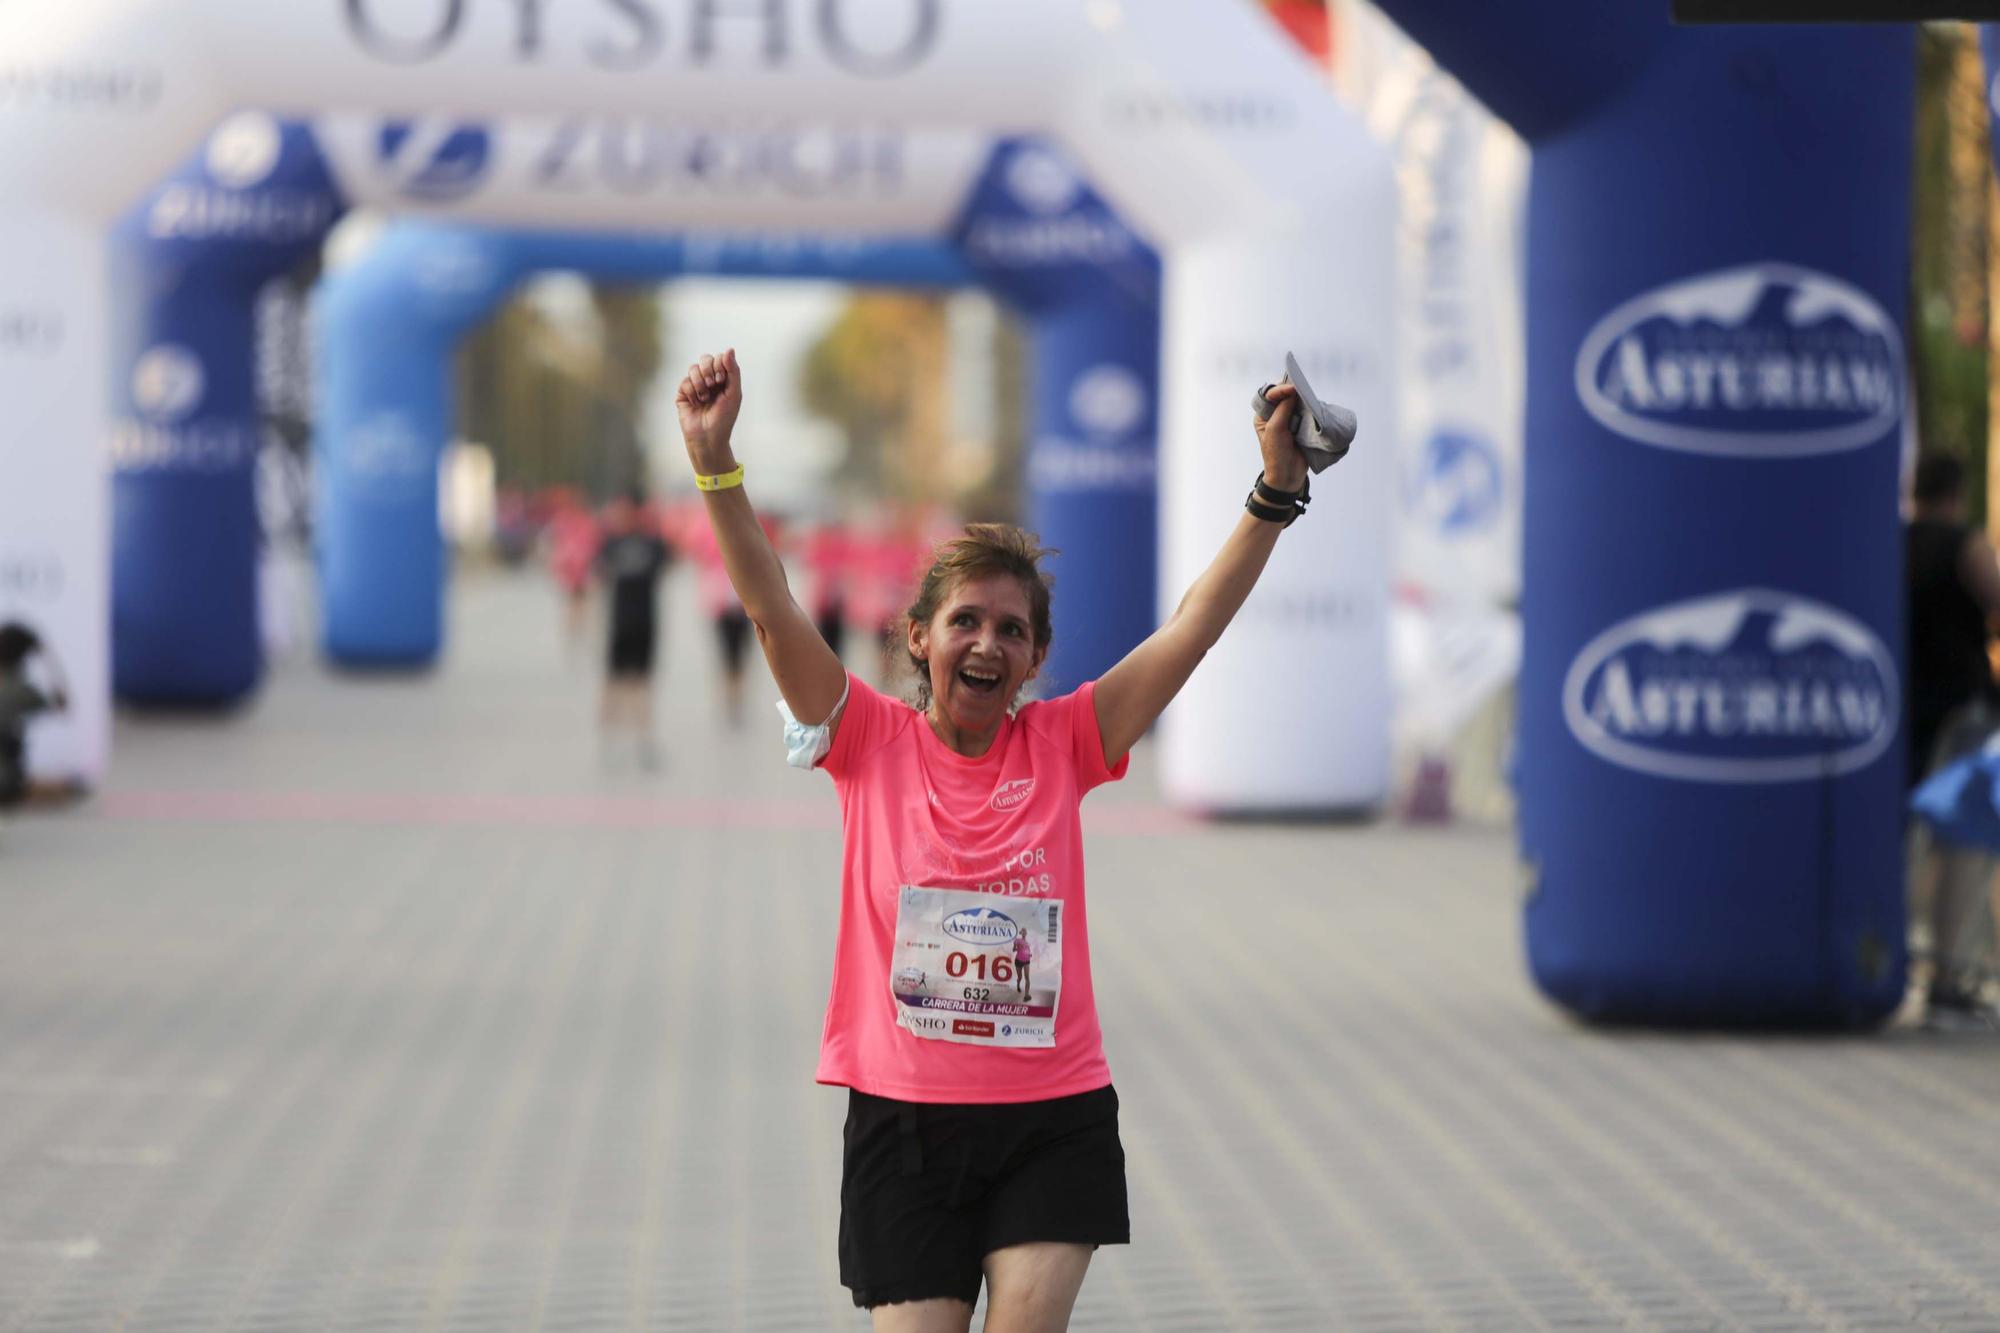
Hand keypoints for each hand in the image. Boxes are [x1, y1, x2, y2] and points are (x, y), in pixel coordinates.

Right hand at [677, 348, 743, 469]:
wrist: (709, 437)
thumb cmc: (724, 418)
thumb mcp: (734, 393)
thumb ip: (733, 371)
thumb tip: (729, 349)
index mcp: (723, 379)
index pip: (720, 358)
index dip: (720, 364)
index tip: (722, 380)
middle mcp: (709, 380)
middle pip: (705, 359)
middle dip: (709, 370)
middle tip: (714, 384)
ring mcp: (695, 386)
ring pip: (693, 368)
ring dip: (700, 382)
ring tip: (705, 398)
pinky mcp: (683, 394)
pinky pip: (684, 382)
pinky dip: (692, 392)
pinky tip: (696, 403)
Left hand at [1254, 382, 1306, 492]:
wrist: (1288, 476)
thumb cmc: (1276, 454)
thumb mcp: (1275, 429)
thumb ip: (1282, 409)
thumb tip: (1292, 392)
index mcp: (1263, 416)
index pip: (1269, 395)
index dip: (1280, 389)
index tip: (1292, 389)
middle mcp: (1276, 416)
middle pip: (1284, 397)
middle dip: (1292, 392)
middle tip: (1302, 389)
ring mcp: (1290, 421)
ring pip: (1297, 404)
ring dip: (1303, 401)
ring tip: (1309, 398)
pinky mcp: (1302, 427)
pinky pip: (1307, 413)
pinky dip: (1311, 409)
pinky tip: (1314, 407)